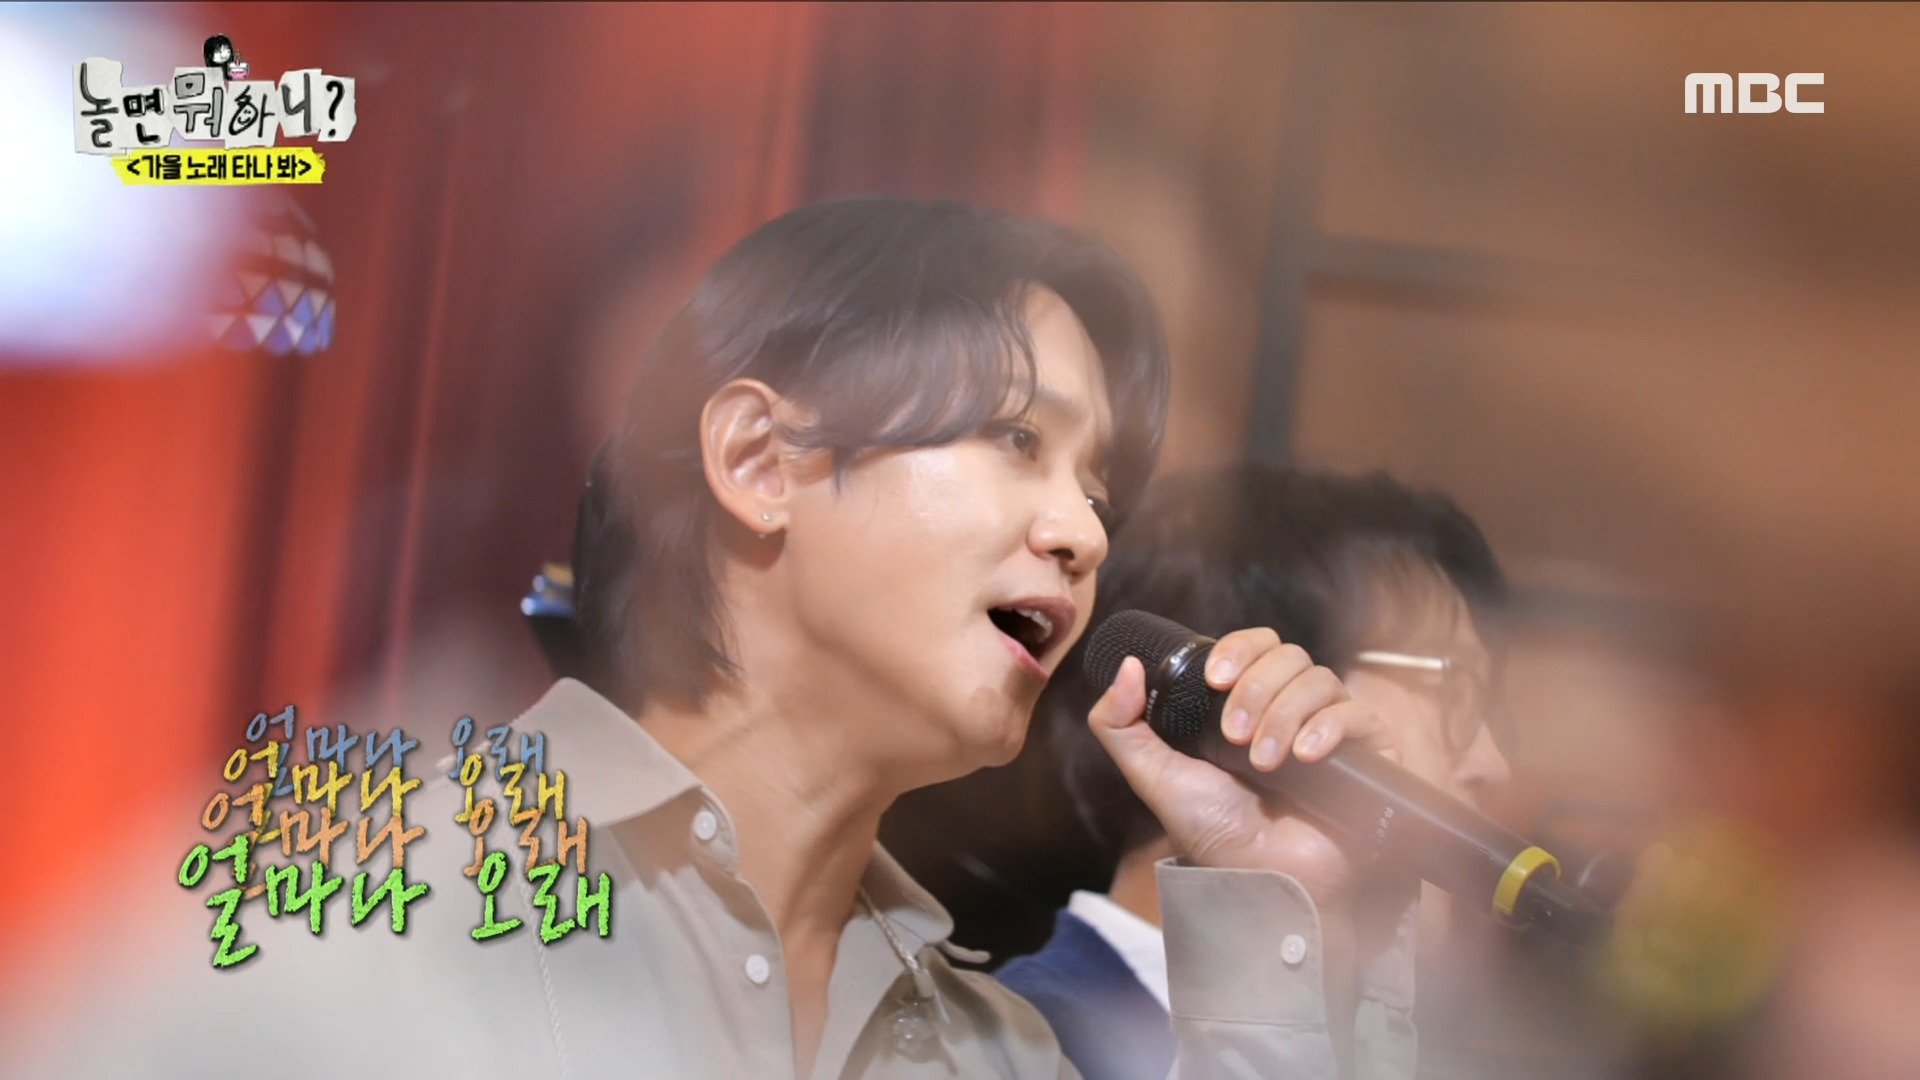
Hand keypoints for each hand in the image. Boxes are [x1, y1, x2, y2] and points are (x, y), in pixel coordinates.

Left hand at [1086, 628, 1401, 902]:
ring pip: (1319, 681)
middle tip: (1233, 735)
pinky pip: (1358, 714)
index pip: (1256, 645)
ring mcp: (1332, 729)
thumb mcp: (1155, 777)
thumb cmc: (1215, 834)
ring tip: (1264, 762)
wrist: (1265, 883)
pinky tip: (1305, 756)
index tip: (1214, 678)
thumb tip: (1129, 665)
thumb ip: (1121, 726)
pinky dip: (1327, 727)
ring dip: (1283, 714)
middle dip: (1255, 688)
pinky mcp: (1368, 755)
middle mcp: (1292, 708)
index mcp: (1247, 703)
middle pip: (1288, 656)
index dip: (1238, 648)